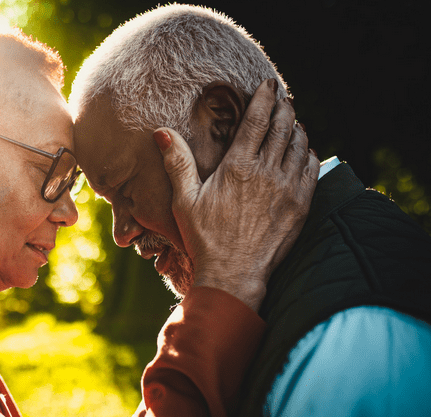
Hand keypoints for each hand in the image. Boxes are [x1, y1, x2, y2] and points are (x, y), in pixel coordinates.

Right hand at [153, 79, 318, 310]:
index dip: (264, 98)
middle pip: (282, 127)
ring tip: (293, 121)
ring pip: (300, 146)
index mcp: (238, 166)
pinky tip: (304, 151)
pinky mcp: (300, 206)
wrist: (234, 274)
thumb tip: (162, 132)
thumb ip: (177, 162)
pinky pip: (311, 169)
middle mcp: (267, 172)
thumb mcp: (183, 199)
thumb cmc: (204, 237)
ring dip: (297, 129)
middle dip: (284, 108)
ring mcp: (287, 189)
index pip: (256, 120)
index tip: (268, 84)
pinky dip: (309, 154)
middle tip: (283, 97)